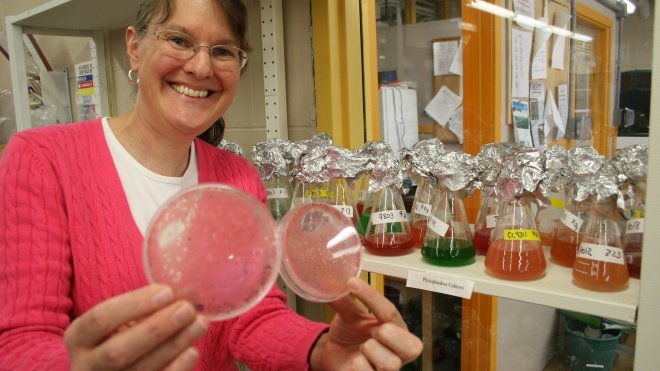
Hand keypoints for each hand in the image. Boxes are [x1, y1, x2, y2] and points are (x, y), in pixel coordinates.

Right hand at [64, 284, 208, 370]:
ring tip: (200, 324)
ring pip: (140, 369)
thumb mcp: (122, 321)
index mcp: (79, 337)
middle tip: (187, 309)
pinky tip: (192, 352)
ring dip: (174, 346)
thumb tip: (189, 292)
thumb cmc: (119, 338)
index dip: (134, 305)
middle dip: (157, 328)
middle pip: (119, 350)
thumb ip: (149, 307)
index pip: (101, 318)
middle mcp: (86, 366)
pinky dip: (175, 369)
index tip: (167, 292)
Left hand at [310, 277, 422, 369]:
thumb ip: (345, 300)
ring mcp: (389, 368)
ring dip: (370, 350)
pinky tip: (355, 361)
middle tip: (373, 331)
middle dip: (389, 335)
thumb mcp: (348, 315)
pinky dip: (359, 366)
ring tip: (361, 347)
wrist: (333, 355)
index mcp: (396, 328)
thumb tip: (335, 281)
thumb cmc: (350, 334)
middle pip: (412, 346)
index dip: (371, 297)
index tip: (352, 283)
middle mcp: (398, 350)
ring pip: (390, 363)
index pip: (390, 312)